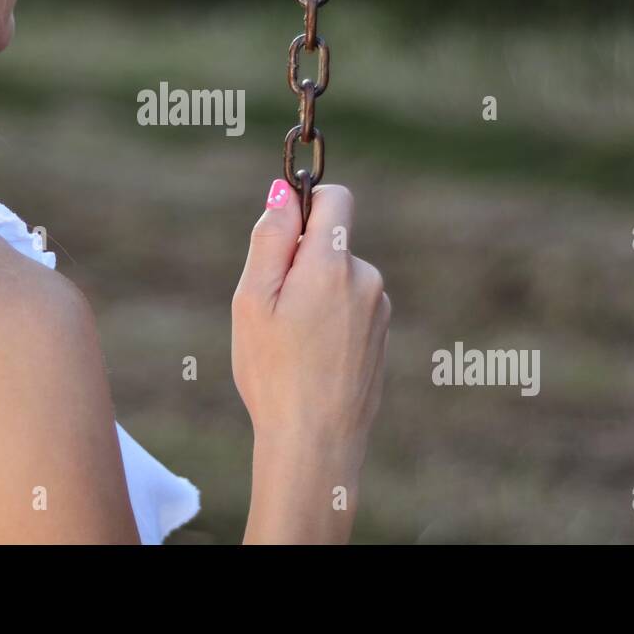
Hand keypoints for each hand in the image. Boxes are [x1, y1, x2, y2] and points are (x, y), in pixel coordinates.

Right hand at [232, 180, 390, 471]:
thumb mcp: (252, 299)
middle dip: (301, 262)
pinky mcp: (381, 336)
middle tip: (274, 311)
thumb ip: (270, 238)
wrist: (316, 442)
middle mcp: (366, 279)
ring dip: (315, 296)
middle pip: (331, 243)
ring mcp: (379, 310)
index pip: (335, 197)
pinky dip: (330, 322)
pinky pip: (350, 309)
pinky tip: (312, 360)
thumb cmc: (274, 372)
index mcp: (333, 263)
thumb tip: (284, 191)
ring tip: (292, 344)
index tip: (284, 234)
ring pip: (339, 279)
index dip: (307, 203)